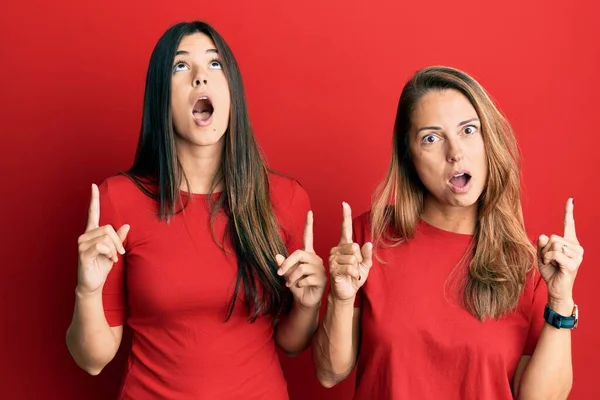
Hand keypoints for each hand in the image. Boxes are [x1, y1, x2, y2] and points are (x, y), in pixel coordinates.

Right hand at [76, 184, 129, 294]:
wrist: (93, 283)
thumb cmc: (102, 266)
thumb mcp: (113, 250)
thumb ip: (118, 237)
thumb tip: (126, 225)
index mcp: (92, 232)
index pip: (93, 213)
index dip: (93, 200)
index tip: (93, 186)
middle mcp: (85, 235)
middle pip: (108, 228)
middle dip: (118, 240)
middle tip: (120, 252)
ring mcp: (82, 244)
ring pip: (106, 236)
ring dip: (114, 248)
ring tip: (114, 257)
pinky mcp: (83, 252)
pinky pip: (102, 245)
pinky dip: (110, 253)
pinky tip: (111, 260)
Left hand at [276, 211, 326, 308]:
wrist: (305, 300)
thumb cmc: (296, 285)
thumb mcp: (287, 274)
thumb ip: (283, 265)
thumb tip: (276, 255)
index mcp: (307, 255)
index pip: (308, 237)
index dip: (309, 225)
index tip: (310, 212)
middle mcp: (315, 259)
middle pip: (300, 254)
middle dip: (287, 263)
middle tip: (279, 273)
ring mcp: (320, 269)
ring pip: (302, 268)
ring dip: (291, 277)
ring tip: (288, 284)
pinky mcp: (322, 279)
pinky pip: (306, 278)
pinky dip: (298, 283)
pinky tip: (300, 287)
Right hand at [328, 202, 372, 302]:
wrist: (347, 291)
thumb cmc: (355, 277)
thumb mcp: (366, 266)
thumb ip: (367, 255)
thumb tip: (368, 244)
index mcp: (345, 245)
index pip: (345, 228)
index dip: (345, 216)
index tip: (344, 203)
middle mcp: (337, 249)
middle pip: (354, 246)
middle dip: (359, 259)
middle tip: (355, 267)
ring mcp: (333, 258)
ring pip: (352, 257)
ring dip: (357, 268)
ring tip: (353, 273)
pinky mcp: (333, 268)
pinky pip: (350, 267)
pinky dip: (355, 273)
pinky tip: (352, 277)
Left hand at [537, 198, 583, 312]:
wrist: (556, 289)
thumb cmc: (550, 272)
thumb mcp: (542, 255)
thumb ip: (541, 244)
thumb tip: (543, 235)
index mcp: (569, 242)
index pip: (569, 224)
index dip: (569, 211)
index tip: (570, 199)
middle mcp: (576, 247)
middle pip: (553, 236)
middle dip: (545, 248)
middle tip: (549, 260)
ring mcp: (577, 255)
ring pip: (553, 244)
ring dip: (546, 255)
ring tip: (552, 264)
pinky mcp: (573, 263)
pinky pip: (554, 253)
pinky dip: (547, 258)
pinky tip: (552, 265)